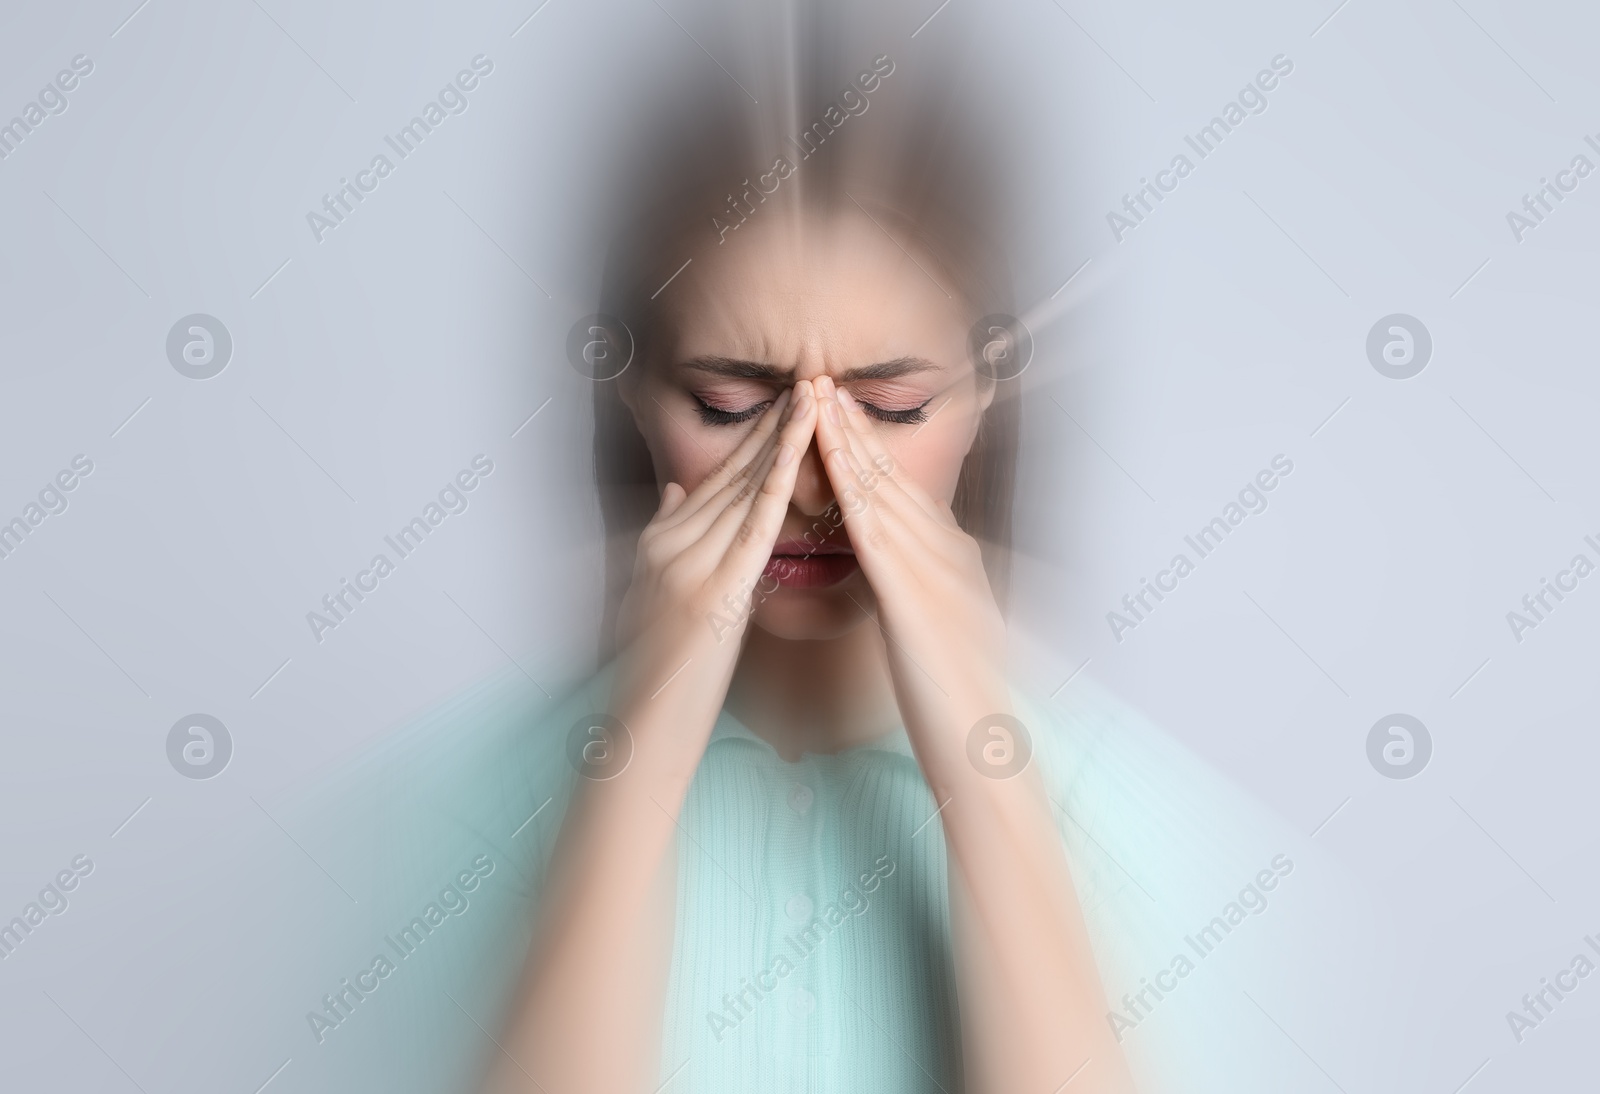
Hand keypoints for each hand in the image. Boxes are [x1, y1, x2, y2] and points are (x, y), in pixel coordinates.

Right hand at [610, 382, 817, 766]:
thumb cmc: (662, 675)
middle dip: (775, 424)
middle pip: (733, 472)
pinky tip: (801, 454)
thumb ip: (671, 538)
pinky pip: (752, 527)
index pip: (720, 478)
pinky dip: (778, 484)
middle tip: (812, 376)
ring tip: (815, 395)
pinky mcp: (709, 592)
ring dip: (784, 439)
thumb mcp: (659, 596)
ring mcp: (686, 565)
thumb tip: (676, 490)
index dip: (759, 436)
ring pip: (745, 488)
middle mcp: (669, 543)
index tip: (792, 399)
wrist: (642, 731)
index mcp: (662, 542)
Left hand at [810, 375, 1008, 771]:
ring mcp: (934, 571)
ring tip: (816, 395)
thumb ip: (923, 598)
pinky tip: (828, 458)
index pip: (905, 493)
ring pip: (882, 490)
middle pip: (893, 477)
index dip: (870, 449)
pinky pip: (875, 529)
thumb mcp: (941, 635)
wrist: (986, 747)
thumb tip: (903, 580)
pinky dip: (851, 486)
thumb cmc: (959, 704)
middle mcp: (948, 554)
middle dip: (855, 426)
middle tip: (822, 380)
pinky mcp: (914, 596)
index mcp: (953, 563)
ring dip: (847, 438)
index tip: (841, 413)